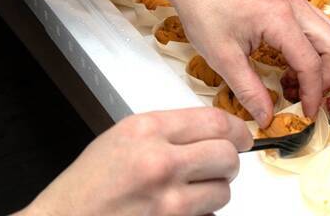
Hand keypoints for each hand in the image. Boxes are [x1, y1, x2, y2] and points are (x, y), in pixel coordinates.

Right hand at [19, 108, 251, 215]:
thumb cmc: (87, 185)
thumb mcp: (124, 137)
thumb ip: (169, 131)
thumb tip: (214, 132)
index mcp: (147, 130)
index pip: (216, 122)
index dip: (237, 130)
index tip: (242, 137)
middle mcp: (160, 162)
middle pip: (227, 156)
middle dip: (229, 162)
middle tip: (218, 166)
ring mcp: (167, 201)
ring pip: (223, 191)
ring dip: (213, 192)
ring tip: (188, 192)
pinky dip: (201, 215)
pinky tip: (177, 211)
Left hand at [158, 0, 329, 125]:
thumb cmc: (203, 11)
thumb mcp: (222, 56)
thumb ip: (248, 90)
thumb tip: (266, 118)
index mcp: (280, 19)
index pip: (311, 63)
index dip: (312, 93)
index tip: (305, 114)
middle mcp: (295, 5)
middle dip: (326, 76)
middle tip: (307, 98)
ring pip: (329, 32)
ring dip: (322, 61)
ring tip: (297, 82)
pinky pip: (316, 24)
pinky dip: (313, 47)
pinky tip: (289, 62)